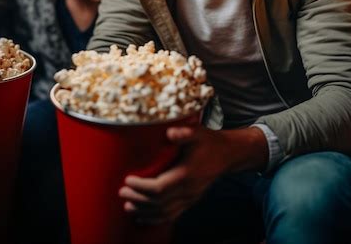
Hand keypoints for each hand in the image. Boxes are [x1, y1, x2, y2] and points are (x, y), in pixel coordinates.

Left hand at [119, 125, 267, 223]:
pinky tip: (143, 218)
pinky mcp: (191, 201)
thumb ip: (184, 132)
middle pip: (158, 203)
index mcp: (186, 174)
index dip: (141, 186)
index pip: (159, 188)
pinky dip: (155, 218)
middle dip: (138, 199)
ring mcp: (190, 198)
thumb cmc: (210, 141)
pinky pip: (171, 215)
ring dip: (144, 211)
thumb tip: (169, 133)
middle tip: (122, 191)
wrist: (228, 154)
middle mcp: (188, 190)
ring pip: (164, 212)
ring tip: (127, 206)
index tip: (127, 179)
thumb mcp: (197, 132)